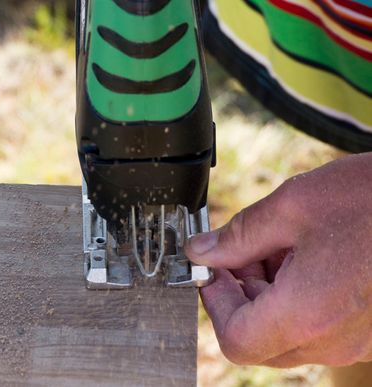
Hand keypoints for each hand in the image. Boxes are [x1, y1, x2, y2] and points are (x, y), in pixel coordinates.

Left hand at [186, 153, 371, 366]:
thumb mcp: (291, 207)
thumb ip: (238, 237)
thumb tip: (201, 251)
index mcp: (306, 315)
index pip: (235, 341)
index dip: (215, 303)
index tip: (213, 270)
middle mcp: (333, 339)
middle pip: (259, 340)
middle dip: (239, 296)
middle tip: (239, 252)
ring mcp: (357, 340)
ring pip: (287, 334)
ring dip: (268, 294)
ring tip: (277, 245)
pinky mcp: (370, 331)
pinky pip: (318, 327)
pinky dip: (297, 298)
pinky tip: (304, 255)